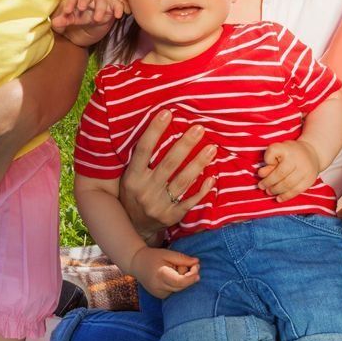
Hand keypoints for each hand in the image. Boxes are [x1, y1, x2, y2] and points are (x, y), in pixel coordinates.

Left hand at [51, 0, 123, 47]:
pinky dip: (119, 8)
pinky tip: (118, 15)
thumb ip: (62, 21)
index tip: (66, 11)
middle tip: (81, 8)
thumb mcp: (67, 24)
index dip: (70, 2)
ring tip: (97, 18)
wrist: (85, 33)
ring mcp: (101, 2)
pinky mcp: (112, 9)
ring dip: (100, 7)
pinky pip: (117, 4)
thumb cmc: (74, 24)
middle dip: (84, 0)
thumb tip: (54, 22)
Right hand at [118, 110, 216, 239]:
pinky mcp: (172, 217)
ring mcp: (159, 205)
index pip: (143, 150)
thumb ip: (141, 158)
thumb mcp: (129, 176)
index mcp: (132, 177)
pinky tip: (212, 176)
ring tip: (212, 148)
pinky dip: (202, 189)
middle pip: (168, 164)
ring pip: (182, 181)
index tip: (167, 113)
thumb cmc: (134, 193)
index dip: (154, 131)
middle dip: (185, 144)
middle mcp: (145, 191)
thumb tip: (157, 127)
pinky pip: (190, 201)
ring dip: (198, 163)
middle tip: (199, 128)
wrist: (135, 227)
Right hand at [129, 246, 200, 298]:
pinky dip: (177, 284)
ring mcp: (159, 294)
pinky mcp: (160, 296)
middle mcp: (159, 287)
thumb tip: (197, 262)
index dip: (191, 277)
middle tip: (186, 264)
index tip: (197, 269)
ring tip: (174, 269)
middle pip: (181, 286)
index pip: (180, 281)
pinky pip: (174, 291)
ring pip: (179, 290)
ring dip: (182, 280)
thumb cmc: (153, 256)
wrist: (137, 264)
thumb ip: (182, 259)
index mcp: (161, 275)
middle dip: (188, 276)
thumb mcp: (168, 253)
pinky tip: (171, 276)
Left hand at [258, 140, 320, 201]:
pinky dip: (286, 196)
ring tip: (269, 191)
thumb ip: (269, 161)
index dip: (267, 158)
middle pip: (280, 173)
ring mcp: (305, 169)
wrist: (313, 154)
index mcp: (287, 148)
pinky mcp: (309, 179)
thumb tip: (261, 174)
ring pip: (288, 184)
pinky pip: (296, 190)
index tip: (264, 163)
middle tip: (261, 186)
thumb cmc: (291, 153)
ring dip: (276, 190)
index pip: (273, 151)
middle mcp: (297, 158)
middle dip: (268, 181)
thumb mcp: (279, 151)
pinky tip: (278, 198)